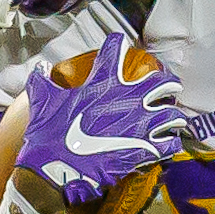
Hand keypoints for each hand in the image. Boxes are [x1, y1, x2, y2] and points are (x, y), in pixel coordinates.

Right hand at [19, 32, 185, 204]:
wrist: (53, 170)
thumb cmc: (48, 135)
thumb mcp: (42, 102)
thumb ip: (42, 82)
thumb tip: (40, 69)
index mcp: (103, 84)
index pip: (114, 49)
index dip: (117, 43)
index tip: (119, 44)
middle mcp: (127, 100)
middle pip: (163, 82)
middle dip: (169, 84)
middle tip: (169, 88)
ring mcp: (138, 125)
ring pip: (173, 114)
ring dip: (174, 117)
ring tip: (172, 121)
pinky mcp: (142, 150)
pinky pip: (170, 143)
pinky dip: (171, 144)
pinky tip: (166, 145)